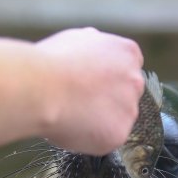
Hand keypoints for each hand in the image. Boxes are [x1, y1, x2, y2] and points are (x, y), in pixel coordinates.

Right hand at [35, 28, 144, 154]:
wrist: (42, 88)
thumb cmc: (53, 62)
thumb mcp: (77, 38)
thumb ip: (95, 48)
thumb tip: (94, 50)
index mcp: (128, 54)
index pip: (127, 70)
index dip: (107, 79)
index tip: (92, 84)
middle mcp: (135, 82)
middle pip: (126, 95)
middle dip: (107, 100)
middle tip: (80, 101)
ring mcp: (130, 110)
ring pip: (117, 120)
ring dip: (100, 120)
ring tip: (72, 113)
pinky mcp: (119, 134)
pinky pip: (106, 139)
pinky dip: (91, 138)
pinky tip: (73, 126)